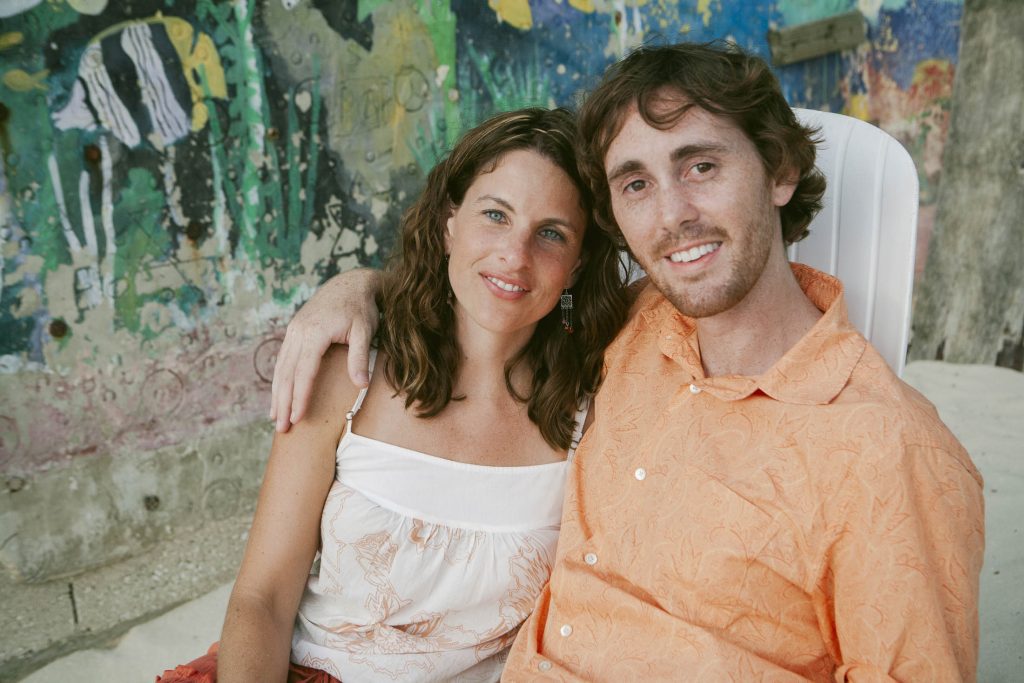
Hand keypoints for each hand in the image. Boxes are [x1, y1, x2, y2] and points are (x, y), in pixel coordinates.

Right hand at [270, 269, 381, 431]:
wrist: (350, 284)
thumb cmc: (361, 308)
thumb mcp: (365, 331)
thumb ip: (359, 358)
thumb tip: (361, 386)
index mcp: (314, 333)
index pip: (305, 372)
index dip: (300, 397)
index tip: (297, 419)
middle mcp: (298, 332)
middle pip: (287, 373)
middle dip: (283, 402)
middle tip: (282, 429)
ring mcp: (293, 331)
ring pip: (280, 367)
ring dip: (277, 394)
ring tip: (275, 418)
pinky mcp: (294, 332)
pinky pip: (283, 360)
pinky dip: (279, 380)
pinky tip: (278, 396)